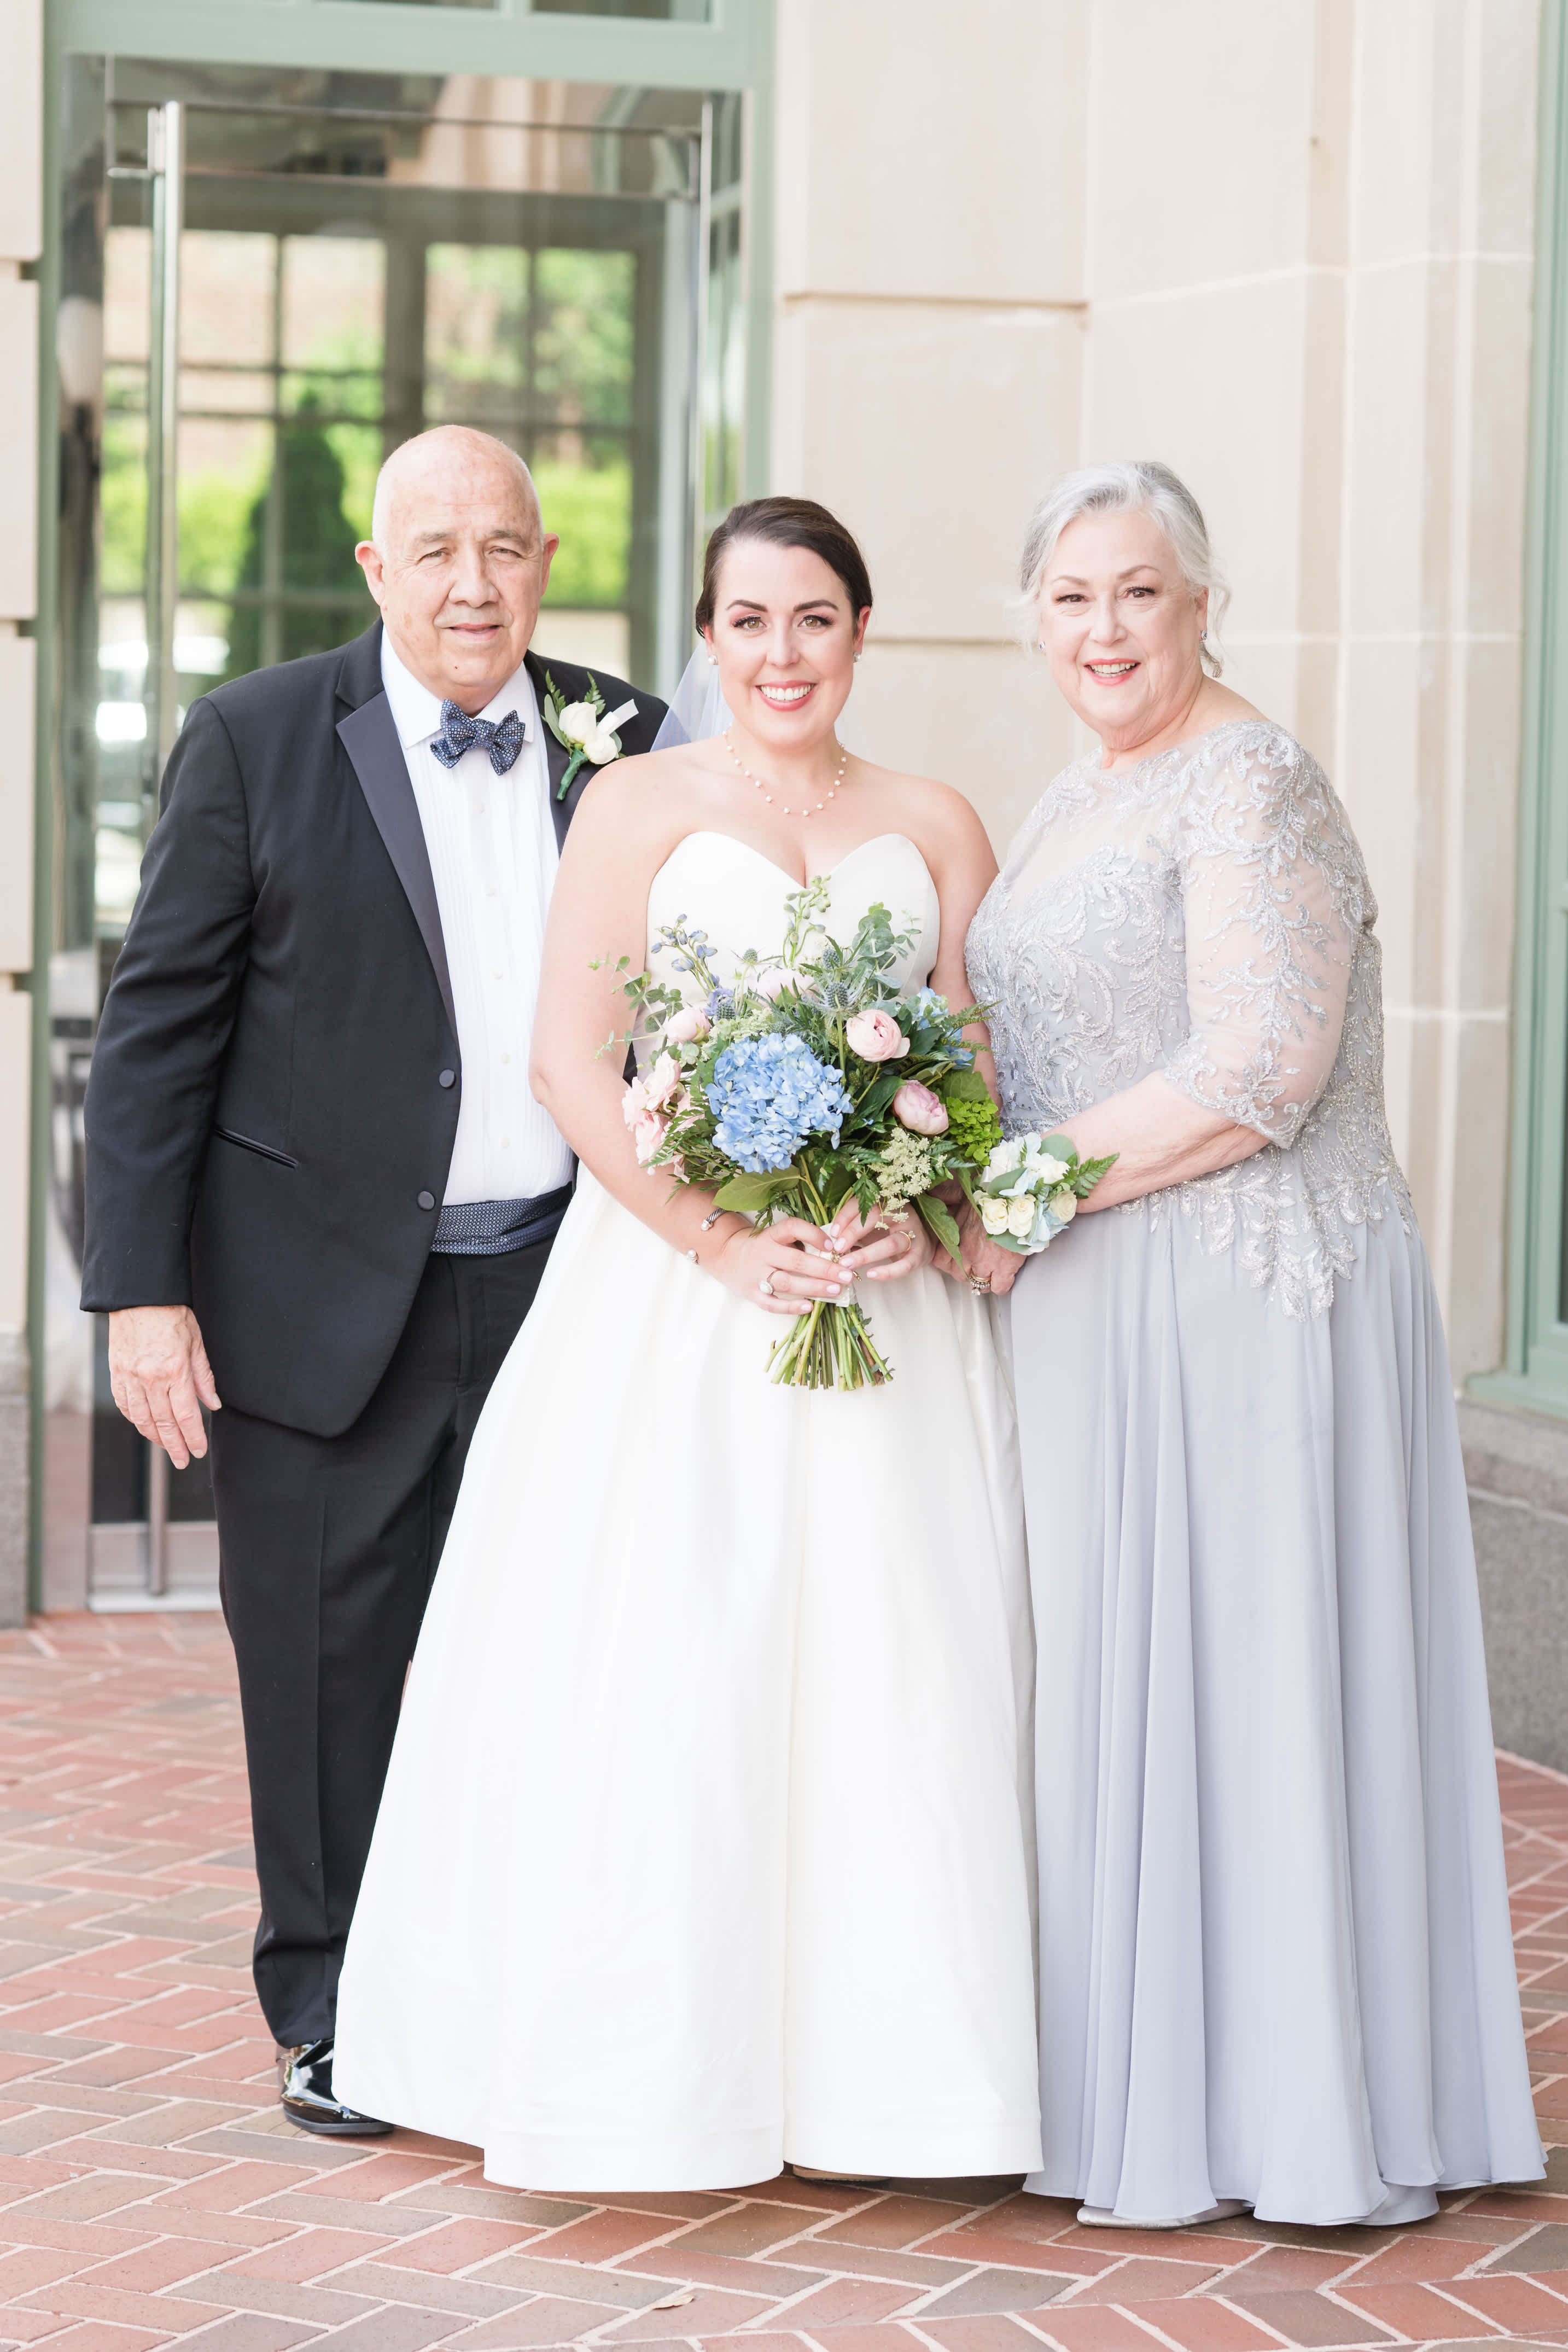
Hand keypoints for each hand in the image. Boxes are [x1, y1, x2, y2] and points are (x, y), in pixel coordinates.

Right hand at [108, 1305, 220, 1468]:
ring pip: (141, 1418)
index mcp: (174, 1370)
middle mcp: (150, 1378)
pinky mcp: (116, 1373)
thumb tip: (213, 1405)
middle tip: (182, 1461)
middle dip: (174, 1446)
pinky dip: (136, 1419)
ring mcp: (129, 1377)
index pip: (186, 1415)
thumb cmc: (172, 1315)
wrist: (138, 1297)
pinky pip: (125, 1405)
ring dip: (154, 1437)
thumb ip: (204, 1376)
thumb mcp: (197, 1342)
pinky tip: (145, 1426)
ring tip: (167, 1447)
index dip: (193, 1438)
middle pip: (163, 1423)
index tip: (198, 1452)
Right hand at [712, 1216, 855, 1318]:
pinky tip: (809, 1306)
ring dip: (813, 1287)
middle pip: (796, 1261)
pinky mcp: (752, 1293)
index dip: (813, 1235)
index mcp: (772, 1235)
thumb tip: (837, 1252)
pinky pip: (772, 1303)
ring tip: (835, 1290)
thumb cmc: (763, 1247)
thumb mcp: (778, 1237)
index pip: (792, 1228)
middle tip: (846, 1275)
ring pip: (787, 1282)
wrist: (727, 1256)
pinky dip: (791, 1306)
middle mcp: (763, 1253)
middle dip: (824, 1268)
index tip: (833, 1245)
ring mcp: (756, 1274)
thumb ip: (801, 1242)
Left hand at [825, 1199, 933, 1282]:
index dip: (845, 1217)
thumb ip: (852, 1228)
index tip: (832, 1233)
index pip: (863, 1204)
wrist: (921, 1242)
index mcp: (887, 1202)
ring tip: (846, 1264)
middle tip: (837, 1248)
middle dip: (853, 1233)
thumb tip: (830, 1238)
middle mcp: (902, 1214)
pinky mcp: (919, 1255)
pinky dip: (887, 1272)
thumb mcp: (870, 1225)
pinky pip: (904, 1265)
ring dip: (866, 1254)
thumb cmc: (888, 1232)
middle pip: (876, 1218)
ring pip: (890, 1243)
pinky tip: (871, 1275)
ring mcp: (913, 1234)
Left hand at [938, 1202, 1022, 1295]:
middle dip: (969, 1271)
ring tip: (993, 1269)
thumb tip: (934, 1196)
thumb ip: (947, 1204)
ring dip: (985, 1279)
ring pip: (979, 1284)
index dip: (952, 1261)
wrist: (1014, 1200)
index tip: (960, 1258)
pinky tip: (1005, 1275)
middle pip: (961, 1276)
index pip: (942, 1262)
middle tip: (979, 1262)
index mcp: (954, 1239)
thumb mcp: (961, 1198)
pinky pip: (999, 1287)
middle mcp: (965, 1254)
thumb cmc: (990, 1197)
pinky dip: (1001, 1284)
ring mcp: (984, 1263)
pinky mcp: (1005, 1268)